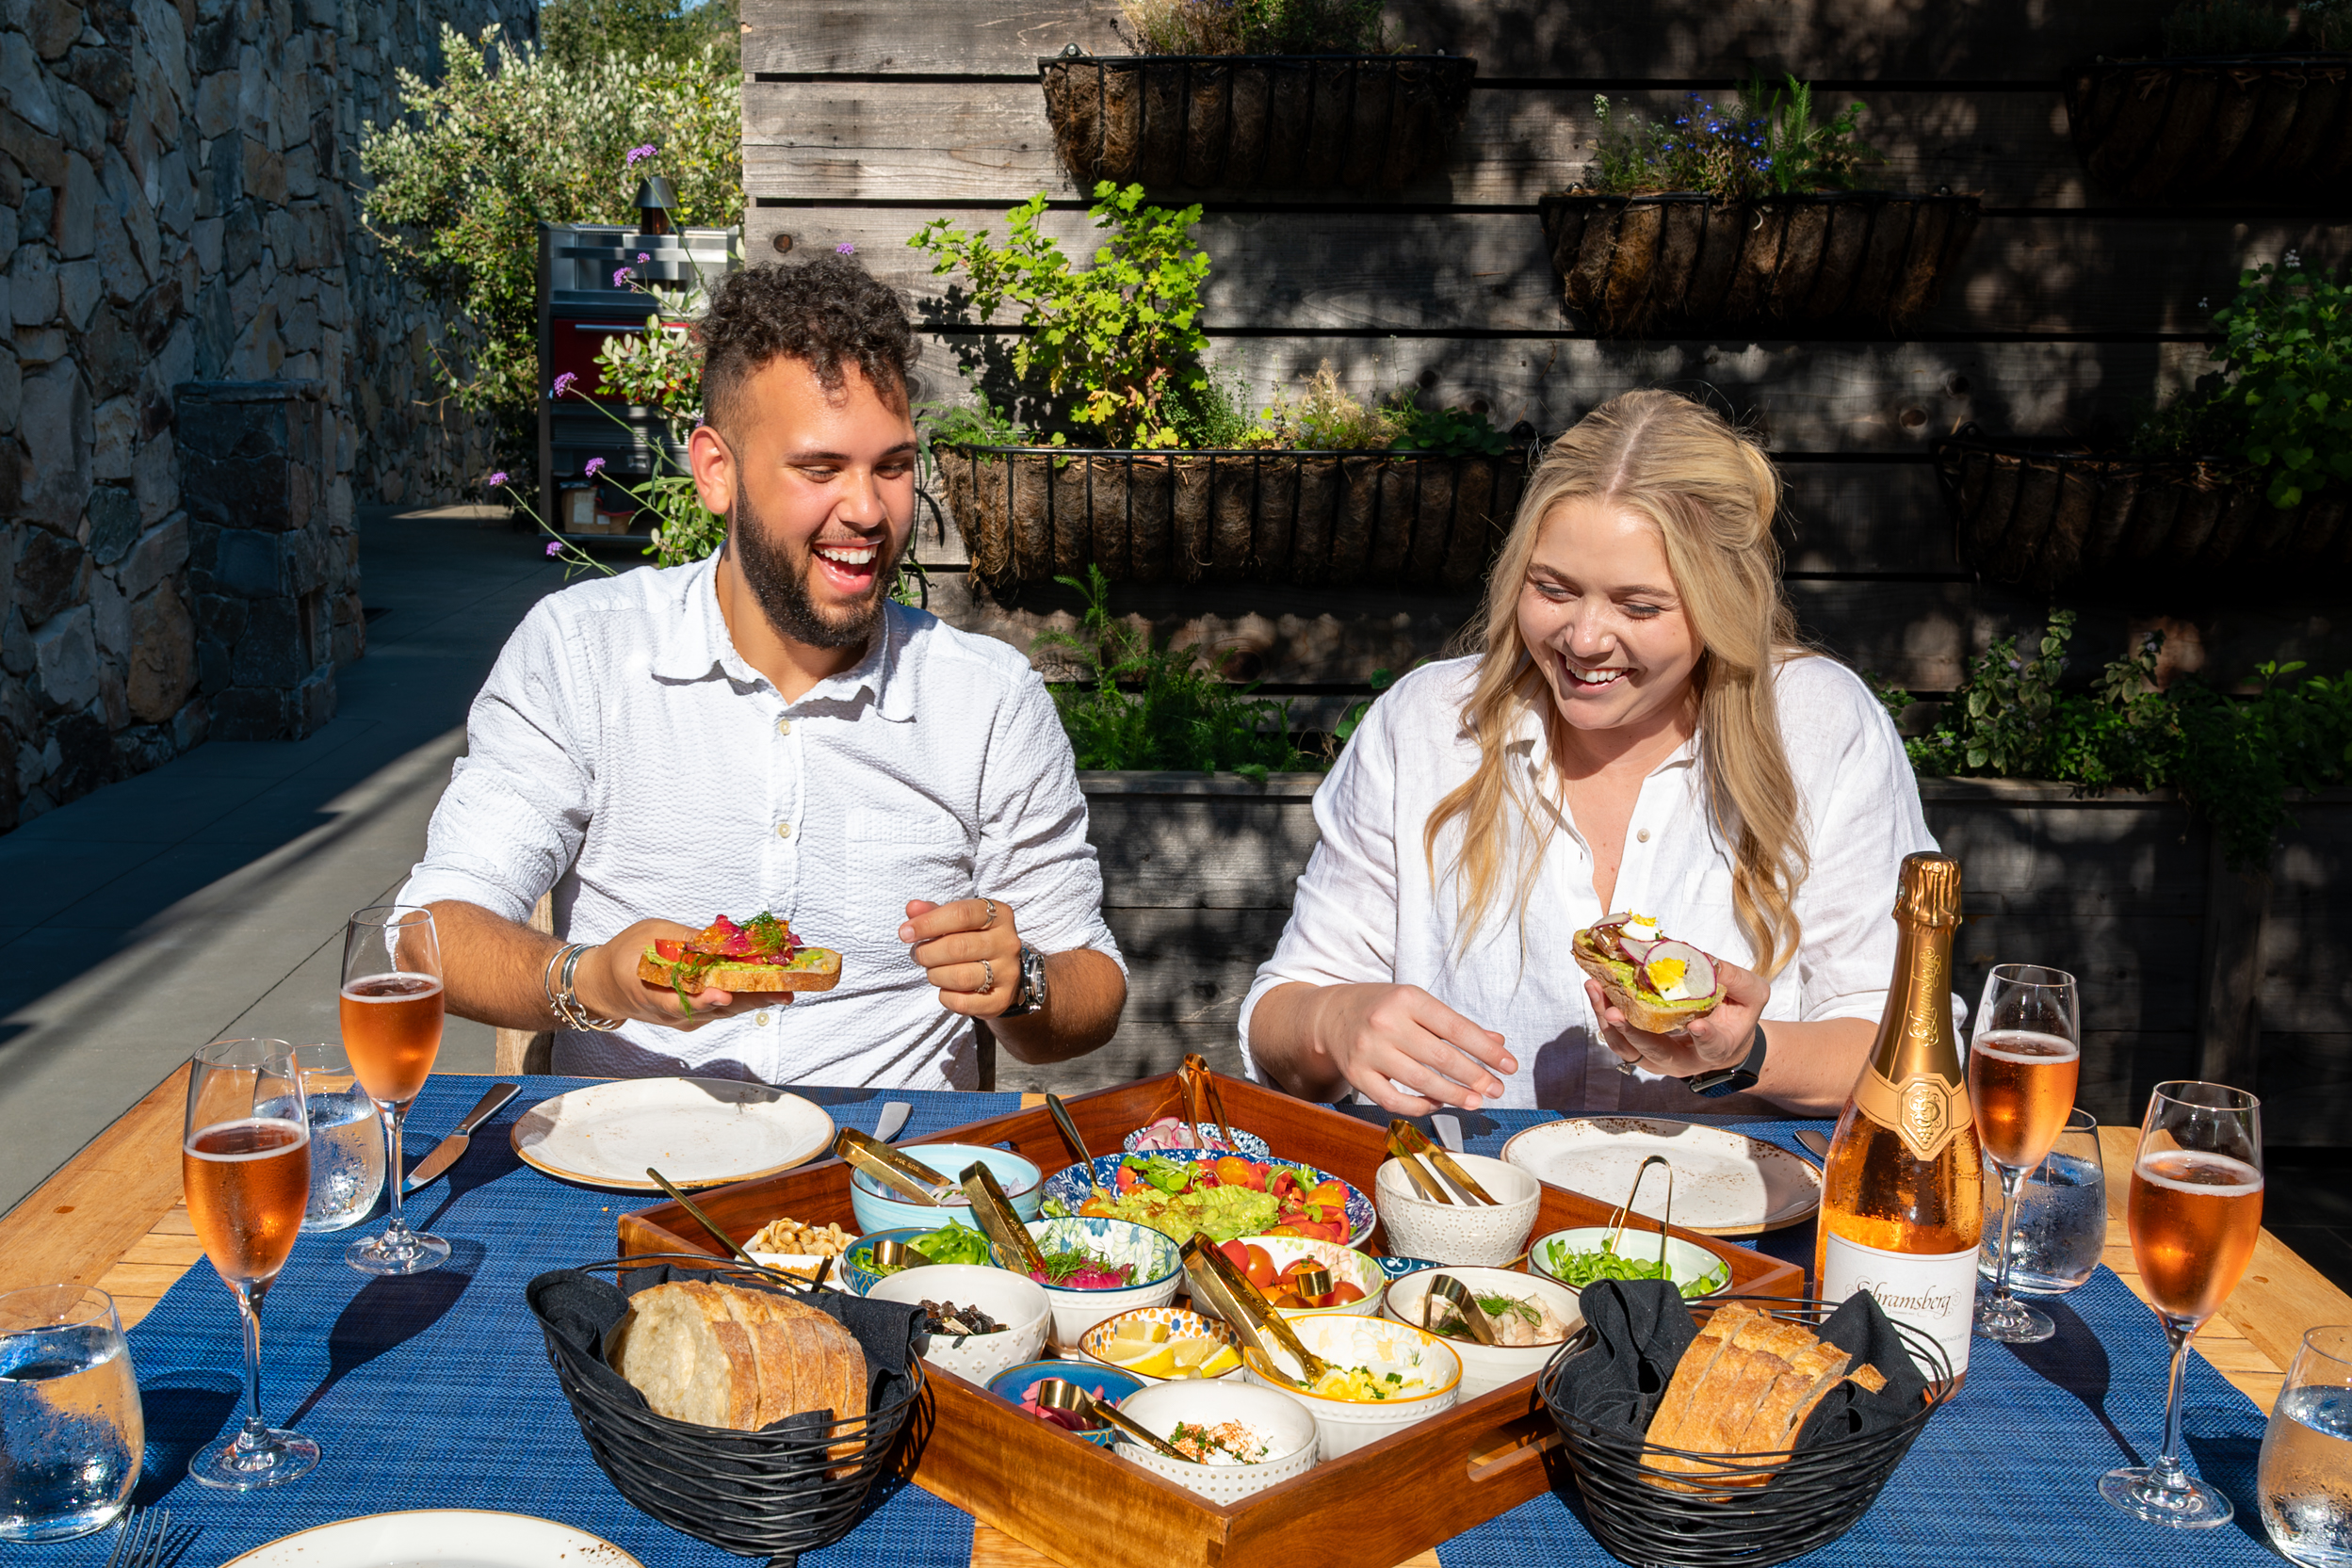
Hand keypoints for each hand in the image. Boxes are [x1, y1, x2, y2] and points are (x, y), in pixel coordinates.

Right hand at [573, 918, 785, 1030]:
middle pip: (716, 1008)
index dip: (704, 1000)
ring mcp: (687, 1018)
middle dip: (752, 998)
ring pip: (725, 1009)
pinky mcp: (696, 1016)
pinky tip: (770, 985)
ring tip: (787, 987)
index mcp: (652, 993)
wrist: (605, 985)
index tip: (724, 995)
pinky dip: (745, 996)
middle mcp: (673, 1013)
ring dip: (757, 998)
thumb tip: (719, 938)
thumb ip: (684, 940)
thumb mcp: (650, 935)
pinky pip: (723, 1007)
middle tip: (784, 990)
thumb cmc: (625, 955)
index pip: (681, 1002)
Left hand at [900, 897, 1024, 1017]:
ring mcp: (1008, 972)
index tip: (905, 933)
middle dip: (928, 953)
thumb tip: (912, 908)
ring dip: (936, 975)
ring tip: (933, 971)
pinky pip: (964, 1002)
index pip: (961, 914)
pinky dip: (946, 997)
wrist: (1002, 974)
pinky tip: (946, 989)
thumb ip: (933, 913)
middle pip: (959, 947)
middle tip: (918, 955)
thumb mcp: (957, 922)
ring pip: (961, 977)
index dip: (928, 923)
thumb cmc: (973, 940)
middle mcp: (1008, 942)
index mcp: (999, 915)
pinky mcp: (1002, 999)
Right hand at [1307, 983, 1515, 1114]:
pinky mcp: (1356, 1076)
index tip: (1509, 1066)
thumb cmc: (1381, 1008)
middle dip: (1475, 1077)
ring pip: (1421, 1082)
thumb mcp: (1417, 1004)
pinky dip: (1420, 1106)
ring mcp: (1369, 1052)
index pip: (1456, 1028)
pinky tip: (1437, 1104)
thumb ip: (1455, 1024)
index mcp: (1407, 999)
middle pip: (1441, 1058)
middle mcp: (1386, 1023)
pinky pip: (1394, 1101)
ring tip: (1475, 1101)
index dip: (1487, 1050)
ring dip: (1454, 1095)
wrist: (1328, 1016)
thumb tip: (1497, 1043)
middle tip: (1496, 1089)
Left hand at [1586, 956, 1770, 1078]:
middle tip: (1616, 1013)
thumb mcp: (1750, 997)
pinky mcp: (1639, 1048)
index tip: (1697, 1027)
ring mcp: (1658, 1057)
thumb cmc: (1736, 1017)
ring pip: (1629, 1049)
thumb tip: (1706, 959)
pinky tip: (1596, 989)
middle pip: (1657, 1053)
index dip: (1705, 1038)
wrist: (1724, 1039)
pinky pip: (1617, 1038)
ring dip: (1608, 1022)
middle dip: (1634, 1034)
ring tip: (1596, 991)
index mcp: (1717, 1048)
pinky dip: (1603, 1013)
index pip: (1712, 1046)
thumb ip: (1736, 980)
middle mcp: (1684, 1060)